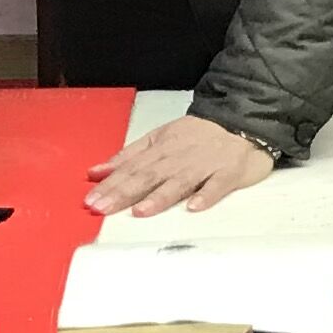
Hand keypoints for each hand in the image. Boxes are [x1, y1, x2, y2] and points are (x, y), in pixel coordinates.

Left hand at [87, 116, 276, 216]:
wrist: (242, 121)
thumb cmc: (199, 134)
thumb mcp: (158, 138)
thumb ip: (128, 156)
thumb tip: (96, 171)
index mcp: (160, 150)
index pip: (130, 169)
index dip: (110, 185)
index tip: (90, 200)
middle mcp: (178, 158)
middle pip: (148, 177)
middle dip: (124, 193)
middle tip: (102, 208)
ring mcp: (204, 166)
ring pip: (179, 182)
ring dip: (160, 197)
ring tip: (141, 211)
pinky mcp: (229, 173)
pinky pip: (217, 185)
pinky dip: (206, 195)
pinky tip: (194, 207)